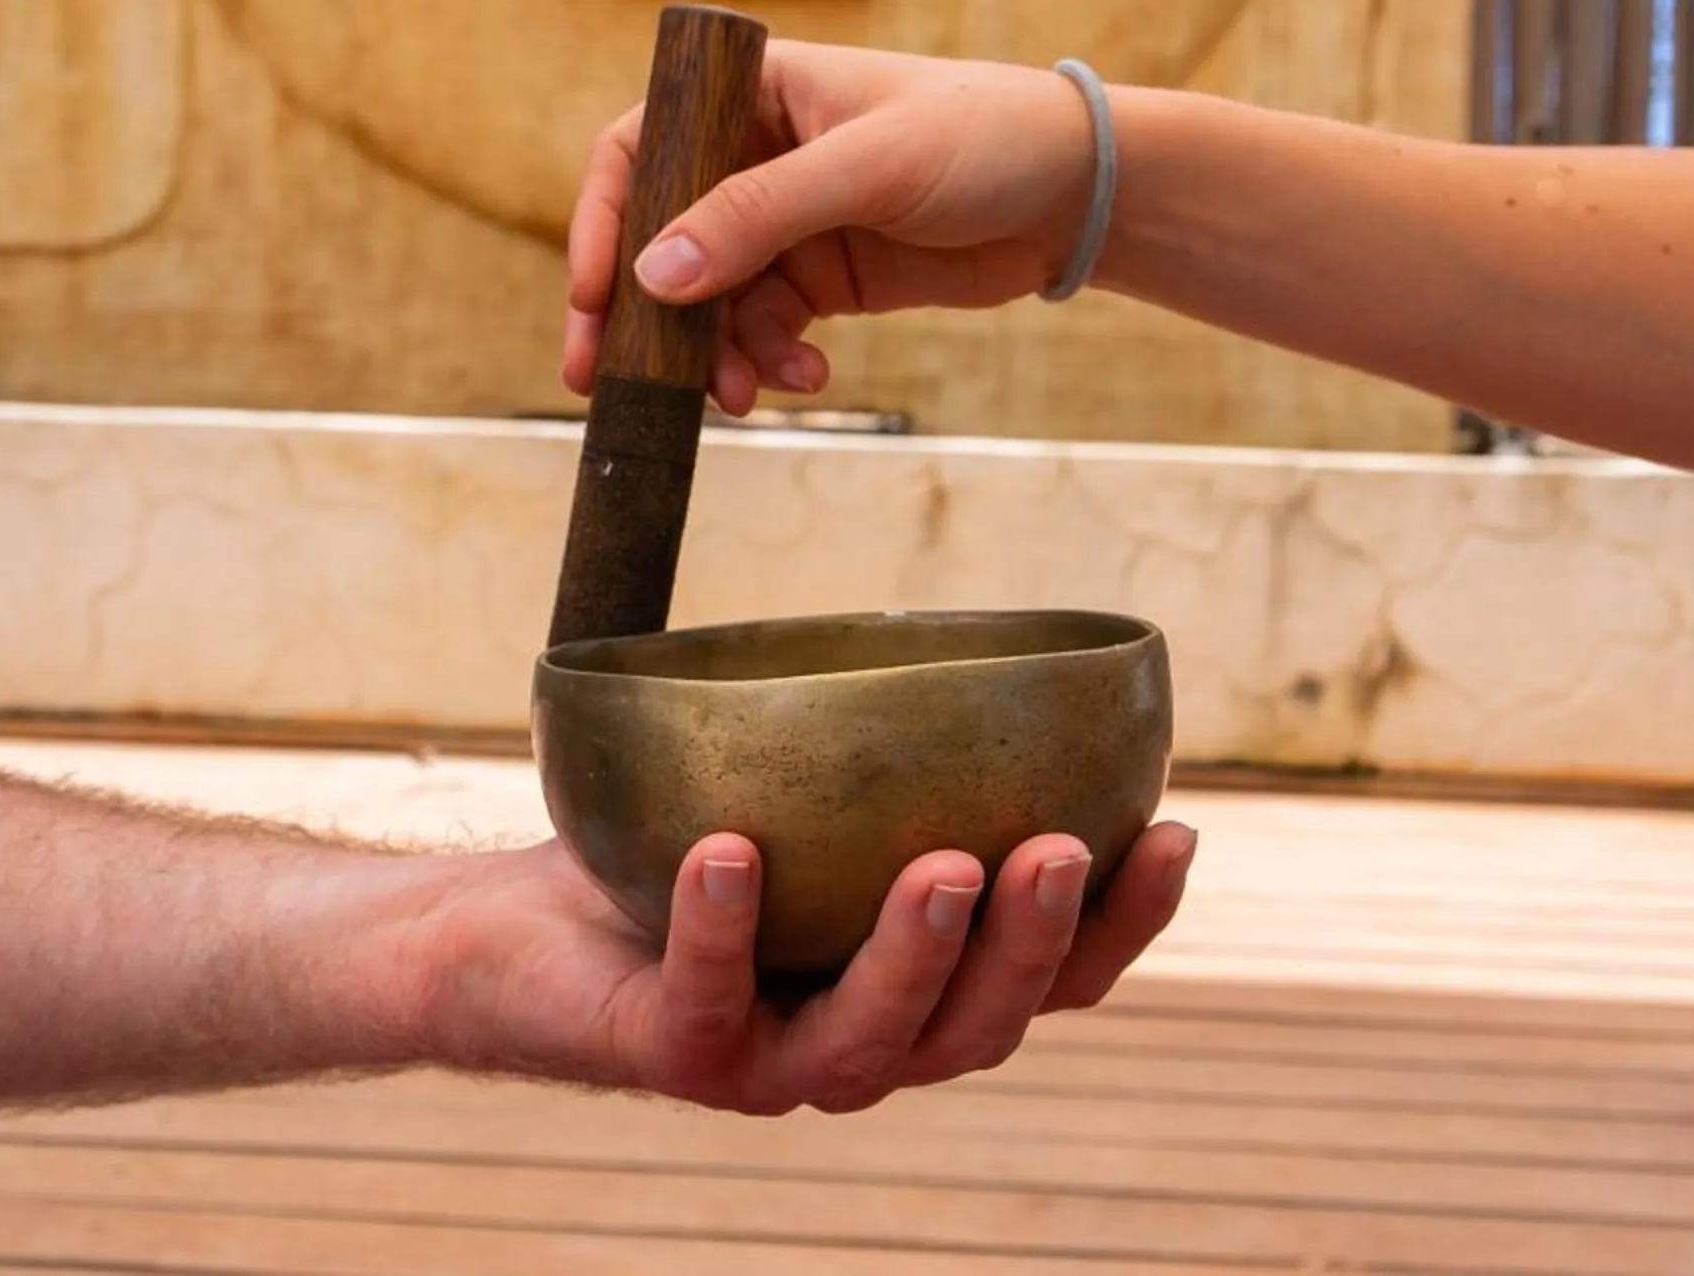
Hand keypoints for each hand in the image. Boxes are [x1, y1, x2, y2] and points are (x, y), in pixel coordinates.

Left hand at [422, 823, 1195, 1114]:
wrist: (518, 930)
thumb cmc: (682, 846)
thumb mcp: (812, 797)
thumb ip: (901, 755)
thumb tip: (1004, 628)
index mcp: (922, 989)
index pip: (1055, 980)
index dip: (1126, 924)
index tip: (1175, 829)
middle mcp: (863, 1044)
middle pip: (981, 1027)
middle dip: (1034, 946)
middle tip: (1060, 849)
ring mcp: (767, 1065)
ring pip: (868, 1045)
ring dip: (916, 957)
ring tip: (943, 864)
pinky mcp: (668, 1056)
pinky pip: (706, 1000)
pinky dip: (721, 929)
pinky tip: (730, 853)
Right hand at [565, 42, 1100, 414]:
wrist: (1081, 192)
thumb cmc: (983, 137)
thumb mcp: (867, 168)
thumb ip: (758, 217)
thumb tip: (653, 277)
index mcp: (754, 93)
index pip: (640, 148)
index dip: (602, 220)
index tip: (594, 294)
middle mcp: (756, 154)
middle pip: (660, 237)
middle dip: (638, 314)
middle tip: (605, 381)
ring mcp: (789, 221)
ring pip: (711, 299)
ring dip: (715, 353)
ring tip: (742, 396)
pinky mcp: (825, 277)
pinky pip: (766, 328)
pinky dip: (771, 362)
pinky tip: (806, 378)